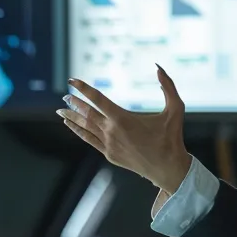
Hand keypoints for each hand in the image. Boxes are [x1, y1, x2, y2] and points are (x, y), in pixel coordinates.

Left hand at [58, 68, 193, 189]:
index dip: (84, 89)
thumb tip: (159, 67)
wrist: (168, 169)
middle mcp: (112, 131)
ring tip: (60, 110)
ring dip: (72, 118)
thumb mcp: (175, 110)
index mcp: (123, 119)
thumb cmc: (171, 138)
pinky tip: (71, 125)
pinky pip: (89, 140)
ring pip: (85, 128)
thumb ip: (168, 87)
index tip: (72, 81)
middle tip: (65, 96)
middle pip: (87, 114)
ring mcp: (109, 144)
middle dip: (75, 103)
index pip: (98, 99)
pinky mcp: (109, 154)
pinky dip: (79, 131)